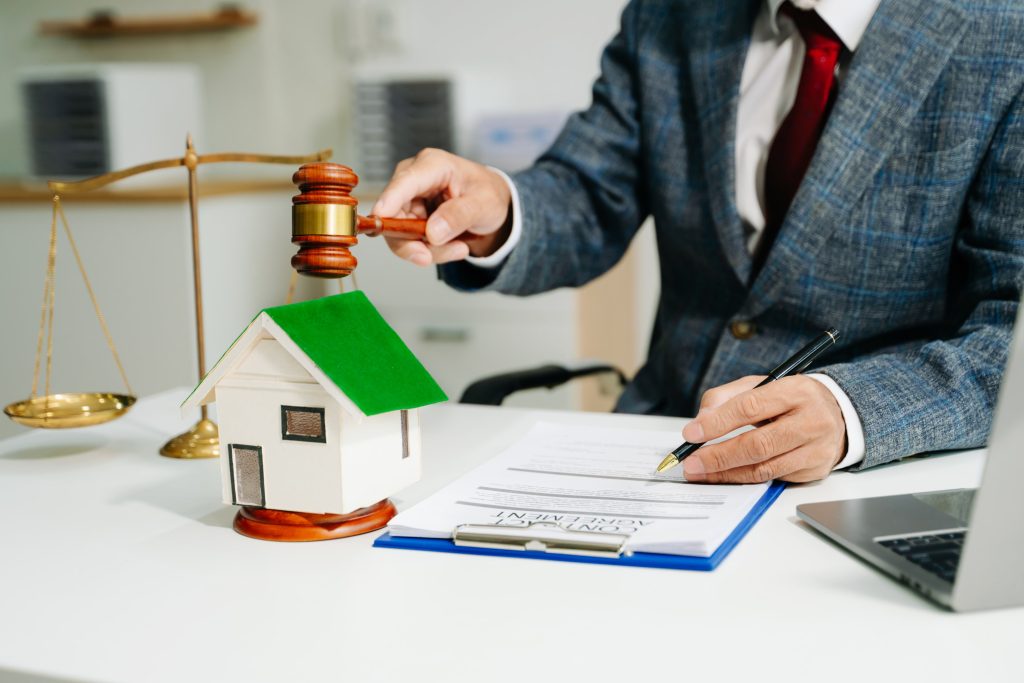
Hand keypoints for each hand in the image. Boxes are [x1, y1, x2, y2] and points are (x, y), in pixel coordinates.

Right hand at [370, 148, 512, 265]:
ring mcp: (407, 200)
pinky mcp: (408, 218)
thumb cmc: (487, 194)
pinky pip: (409, 243)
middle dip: (414, 241)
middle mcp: (413, 180)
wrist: (491, 205)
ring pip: (400, 235)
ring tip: (459, 248)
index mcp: (432, 165)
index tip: (380, 217)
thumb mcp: (484, 204)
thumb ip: (459, 215)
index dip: (390, 199)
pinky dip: (432, 251)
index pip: (405, 182)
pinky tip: (454, 246)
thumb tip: (432, 233)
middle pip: (394, 214)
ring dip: (430, 249)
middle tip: (434, 256)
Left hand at [680, 375, 846, 483]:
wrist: (836, 415)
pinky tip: (724, 476)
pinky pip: (772, 478)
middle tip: (691, 462)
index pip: (751, 407)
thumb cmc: (790, 399)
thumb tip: (702, 420)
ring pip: (764, 468)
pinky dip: (743, 479)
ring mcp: (815, 449)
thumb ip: (726, 397)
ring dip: (726, 473)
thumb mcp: (760, 385)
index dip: (718, 422)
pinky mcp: (814, 470)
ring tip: (700, 472)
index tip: (692, 433)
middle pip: (758, 444)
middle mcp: (811, 421)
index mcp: (796, 391)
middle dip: (718, 455)